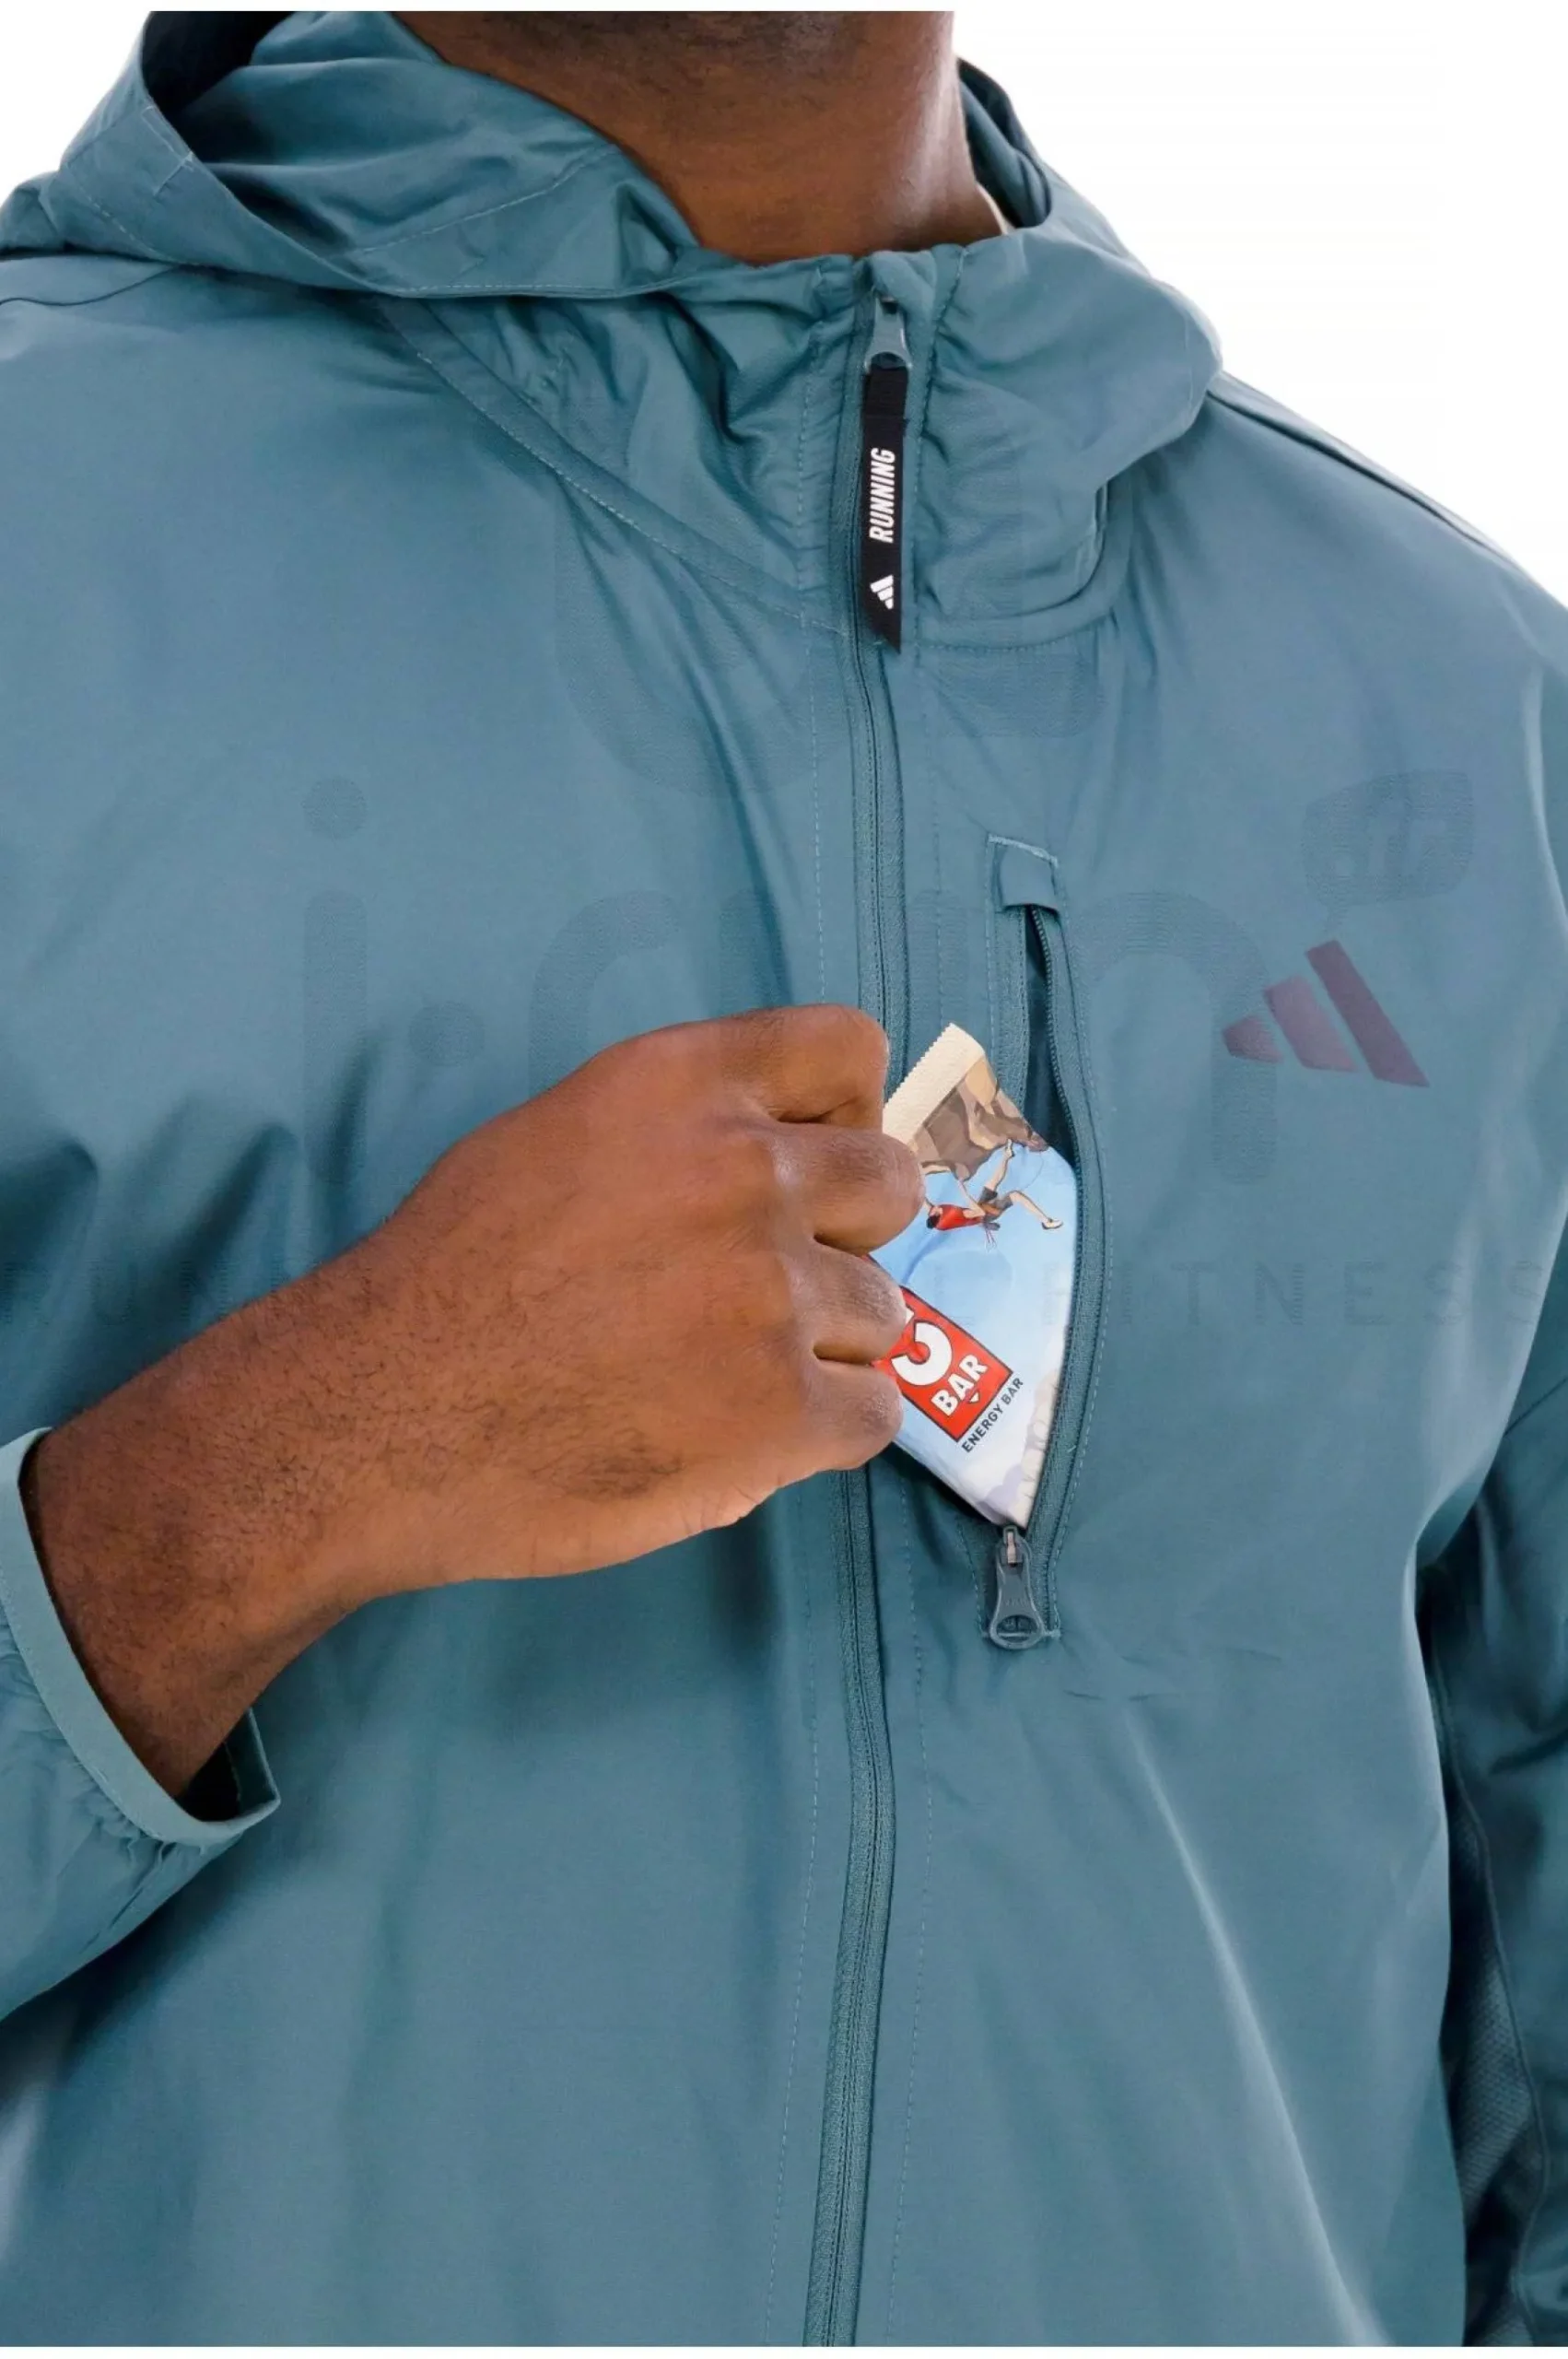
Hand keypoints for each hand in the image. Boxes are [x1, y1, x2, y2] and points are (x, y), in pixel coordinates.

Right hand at [22, 1007, 920, 1789]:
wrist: (377, 1420)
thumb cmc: (446, 1282)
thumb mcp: (554, 1140)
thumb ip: (676, 1134)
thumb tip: (781, 1159)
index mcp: (679, 1085)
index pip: (847, 1049)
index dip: (842, 1115)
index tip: (807, 1167)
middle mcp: (743, 1171)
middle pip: (888, 1184)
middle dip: (843, 1236)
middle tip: (764, 1287)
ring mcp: (772, 1294)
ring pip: (879, 1311)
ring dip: (818, 1347)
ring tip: (717, 1378)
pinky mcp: (784, 1412)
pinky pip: (873, 1414)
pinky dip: (819, 1434)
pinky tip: (739, 1438)